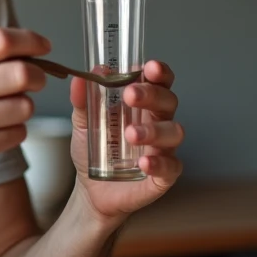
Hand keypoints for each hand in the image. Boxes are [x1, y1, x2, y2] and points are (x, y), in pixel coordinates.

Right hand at [0, 28, 49, 199]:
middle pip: (20, 73)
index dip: (30, 41)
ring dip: (24, 107)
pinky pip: (18, 133)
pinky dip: (15, 131)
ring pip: (24, 106)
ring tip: (6, 110)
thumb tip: (21, 52)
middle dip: (38, 76)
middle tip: (36, 80)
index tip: (43, 46)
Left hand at [69, 61, 183, 222]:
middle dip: (152, 94)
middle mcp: (157, 122)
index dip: (159, 72)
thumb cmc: (94, 149)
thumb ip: (82, 100)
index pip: (159, 81)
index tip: (149, 67)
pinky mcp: (164, 175)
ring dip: (154, 130)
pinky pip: (171, 167)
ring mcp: (163, 149)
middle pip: (168, 101)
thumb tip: (81, 76)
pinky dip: (158, 163)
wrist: (90, 189)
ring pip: (174, 132)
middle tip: (131, 95)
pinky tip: (144, 162)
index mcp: (142, 104)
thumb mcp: (83, 122)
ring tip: (130, 134)